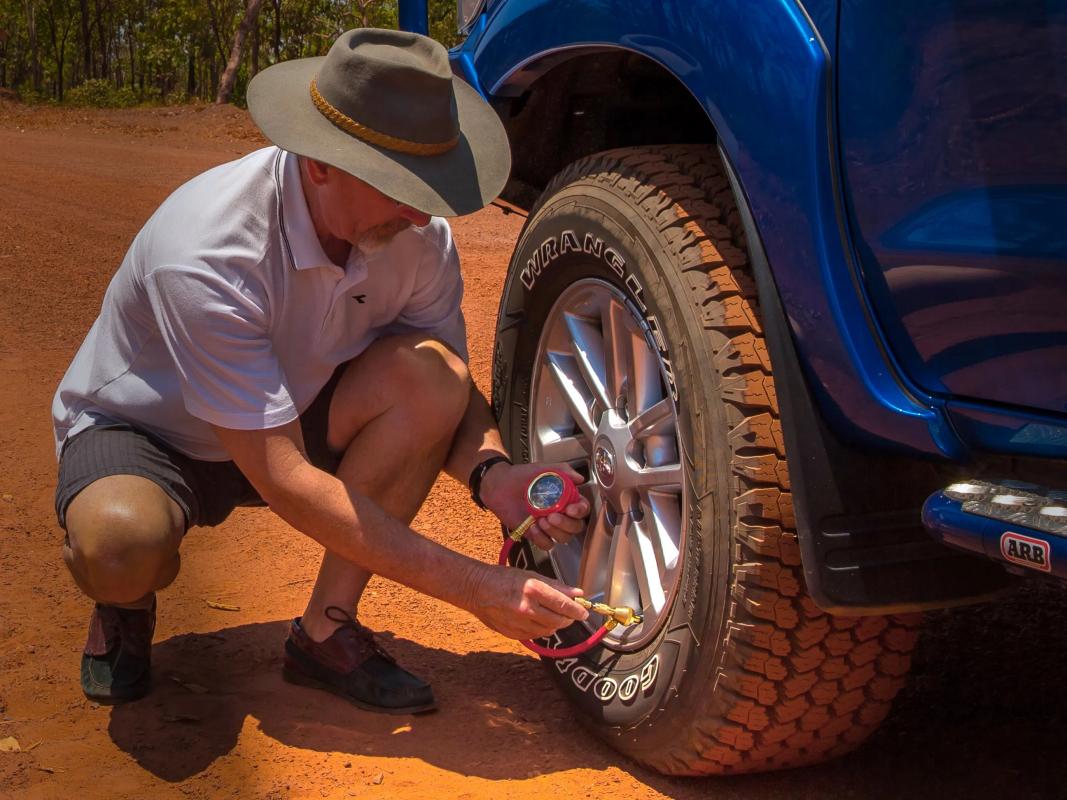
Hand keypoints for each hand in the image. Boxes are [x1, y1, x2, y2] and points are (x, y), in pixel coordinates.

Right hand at [464, 564, 588, 639]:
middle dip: (568, 618)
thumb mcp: (531, 576)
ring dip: (556, 624)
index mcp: (533, 590)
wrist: (477, 590)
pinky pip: (536, 635)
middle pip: (558, 621)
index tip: (585, 612)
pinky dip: (542, 629)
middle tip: (571, 614)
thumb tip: (576, 593)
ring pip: (548, 630)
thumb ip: (555, 586)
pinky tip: (539, 620)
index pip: (563, 604)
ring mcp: (519, 623)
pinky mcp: (513, 633)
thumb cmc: (504, 578)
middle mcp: (527, 609)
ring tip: (554, 615)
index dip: (577, 610)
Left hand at [481, 461, 590, 550]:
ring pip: (564, 538)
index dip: (580, 511)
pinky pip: (547, 544)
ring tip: (541, 520)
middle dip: (567, 524)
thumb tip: (580, 478)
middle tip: (552, 515)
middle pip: (576, 527)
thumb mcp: (544, 469)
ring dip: (555, 532)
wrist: (500, 485)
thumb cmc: (522, 476)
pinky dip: (542, 539)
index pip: (583, 509)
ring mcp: (549, 525)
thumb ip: (564, 471)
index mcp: (566, 498)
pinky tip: (533, 527)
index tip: (571, 509)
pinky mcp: (536, 534)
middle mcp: (560, 513)